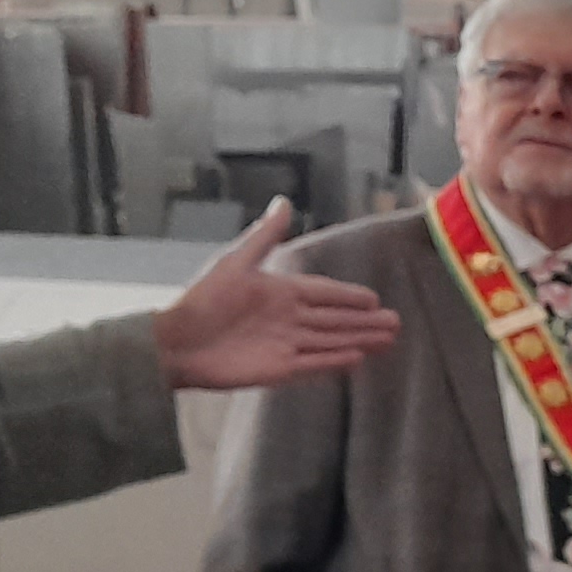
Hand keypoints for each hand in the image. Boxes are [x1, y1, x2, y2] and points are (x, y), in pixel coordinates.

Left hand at [152, 199, 400, 391]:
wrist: (175, 343)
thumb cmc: (202, 299)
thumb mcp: (235, 261)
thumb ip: (265, 236)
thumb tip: (284, 201)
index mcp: (279, 292)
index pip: (324, 293)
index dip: (349, 296)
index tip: (374, 298)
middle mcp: (287, 319)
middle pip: (334, 320)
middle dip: (365, 322)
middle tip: (396, 323)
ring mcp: (285, 345)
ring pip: (331, 341)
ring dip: (359, 340)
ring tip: (388, 341)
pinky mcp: (278, 370)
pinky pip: (314, 364)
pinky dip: (335, 362)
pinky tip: (359, 359)